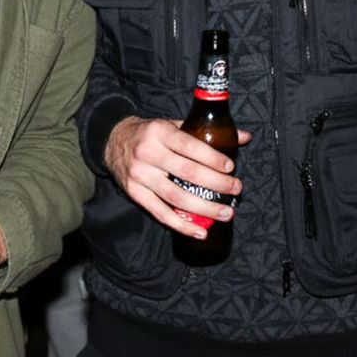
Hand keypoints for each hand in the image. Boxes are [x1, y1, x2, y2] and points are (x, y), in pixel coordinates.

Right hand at [102, 116, 250, 238]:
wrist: (112, 140)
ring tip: (225, 213)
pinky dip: (181, 225)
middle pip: (187, 173)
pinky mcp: (134, 193)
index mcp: (159, 132)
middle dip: (216, 183)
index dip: (211, 158)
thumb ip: (206, 131)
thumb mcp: (174, 124)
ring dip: (204, 208)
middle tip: (236, 189)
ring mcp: (140, 175)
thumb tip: (245, 137)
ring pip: (176, 197)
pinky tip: (199, 232)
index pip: (189, 146)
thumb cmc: (150, 133)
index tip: (230, 167)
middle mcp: (148, 153)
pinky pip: (160, 213)